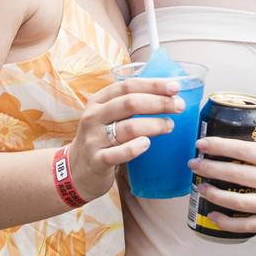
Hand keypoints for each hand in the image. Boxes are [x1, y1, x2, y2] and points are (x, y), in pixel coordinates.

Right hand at [68, 77, 184, 200]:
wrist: (76, 170)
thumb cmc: (101, 138)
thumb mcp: (107, 115)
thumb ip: (129, 104)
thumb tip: (167, 93)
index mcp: (98, 100)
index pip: (128, 86)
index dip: (153, 85)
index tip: (175, 88)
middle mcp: (93, 116)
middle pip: (130, 103)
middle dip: (159, 103)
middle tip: (178, 107)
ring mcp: (93, 139)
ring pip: (128, 127)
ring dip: (154, 125)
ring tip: (170, 126)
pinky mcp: (96, 161)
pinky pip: (117, 153)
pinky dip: (134, 148)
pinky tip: (147, 144)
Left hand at [188, 137, 255, 233]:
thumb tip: (239, 154)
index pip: (247, 150)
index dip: (222, 146)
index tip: (204, 143)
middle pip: (238, 175)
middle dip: (211, 168)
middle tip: (194, 164)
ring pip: (239, 201)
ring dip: (215, 194)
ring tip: (201, 186)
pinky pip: (247, 225)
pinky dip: (227, 222)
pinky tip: (213, 214)